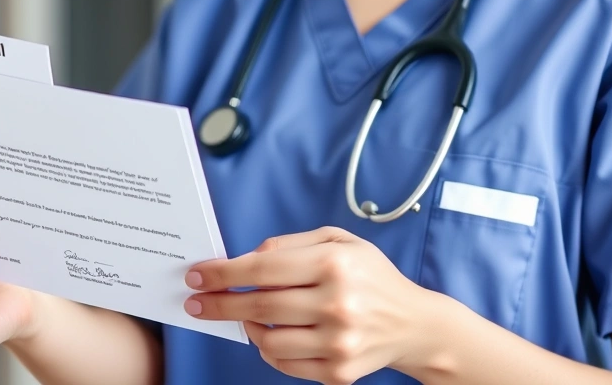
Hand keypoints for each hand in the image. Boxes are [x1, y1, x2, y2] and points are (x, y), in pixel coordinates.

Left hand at [183, 226, 441, 384]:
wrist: (415, 324)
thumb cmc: (371, 277)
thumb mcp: (338, 241)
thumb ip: (289, 244)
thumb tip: (246, 258)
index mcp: (334, 265)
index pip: (262, 270)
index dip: (222, 273)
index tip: (197, 276)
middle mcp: (337, 304)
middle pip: (258, 306)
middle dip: (219, 303)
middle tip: (197, 301)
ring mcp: (338, 343)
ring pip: (267, 340)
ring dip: (247, 327)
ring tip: (247, 316)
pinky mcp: (339, 372)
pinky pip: (284, 364)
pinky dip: (269, 348)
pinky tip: (272, 333)